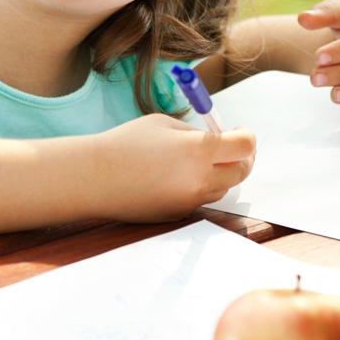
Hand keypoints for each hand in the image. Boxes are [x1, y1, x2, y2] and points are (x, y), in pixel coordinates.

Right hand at [95, 114, 255, 222]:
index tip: (239, 130)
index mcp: (199, 150)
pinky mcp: (178, 215)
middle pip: (242, 171)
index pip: (244, 146)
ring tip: (202, 158)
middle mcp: (199, 179)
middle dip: (243, 157)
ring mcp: (189, 201)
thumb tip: (219, 140)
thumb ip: (197, 133)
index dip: (246, 136)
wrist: (93, 178)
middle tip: (233, 146)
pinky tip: (180, 175)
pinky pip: (201, 198)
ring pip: (223, 187)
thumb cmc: (126, 143)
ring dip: (222, 172)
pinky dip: (200, 186)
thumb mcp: (166, 124)